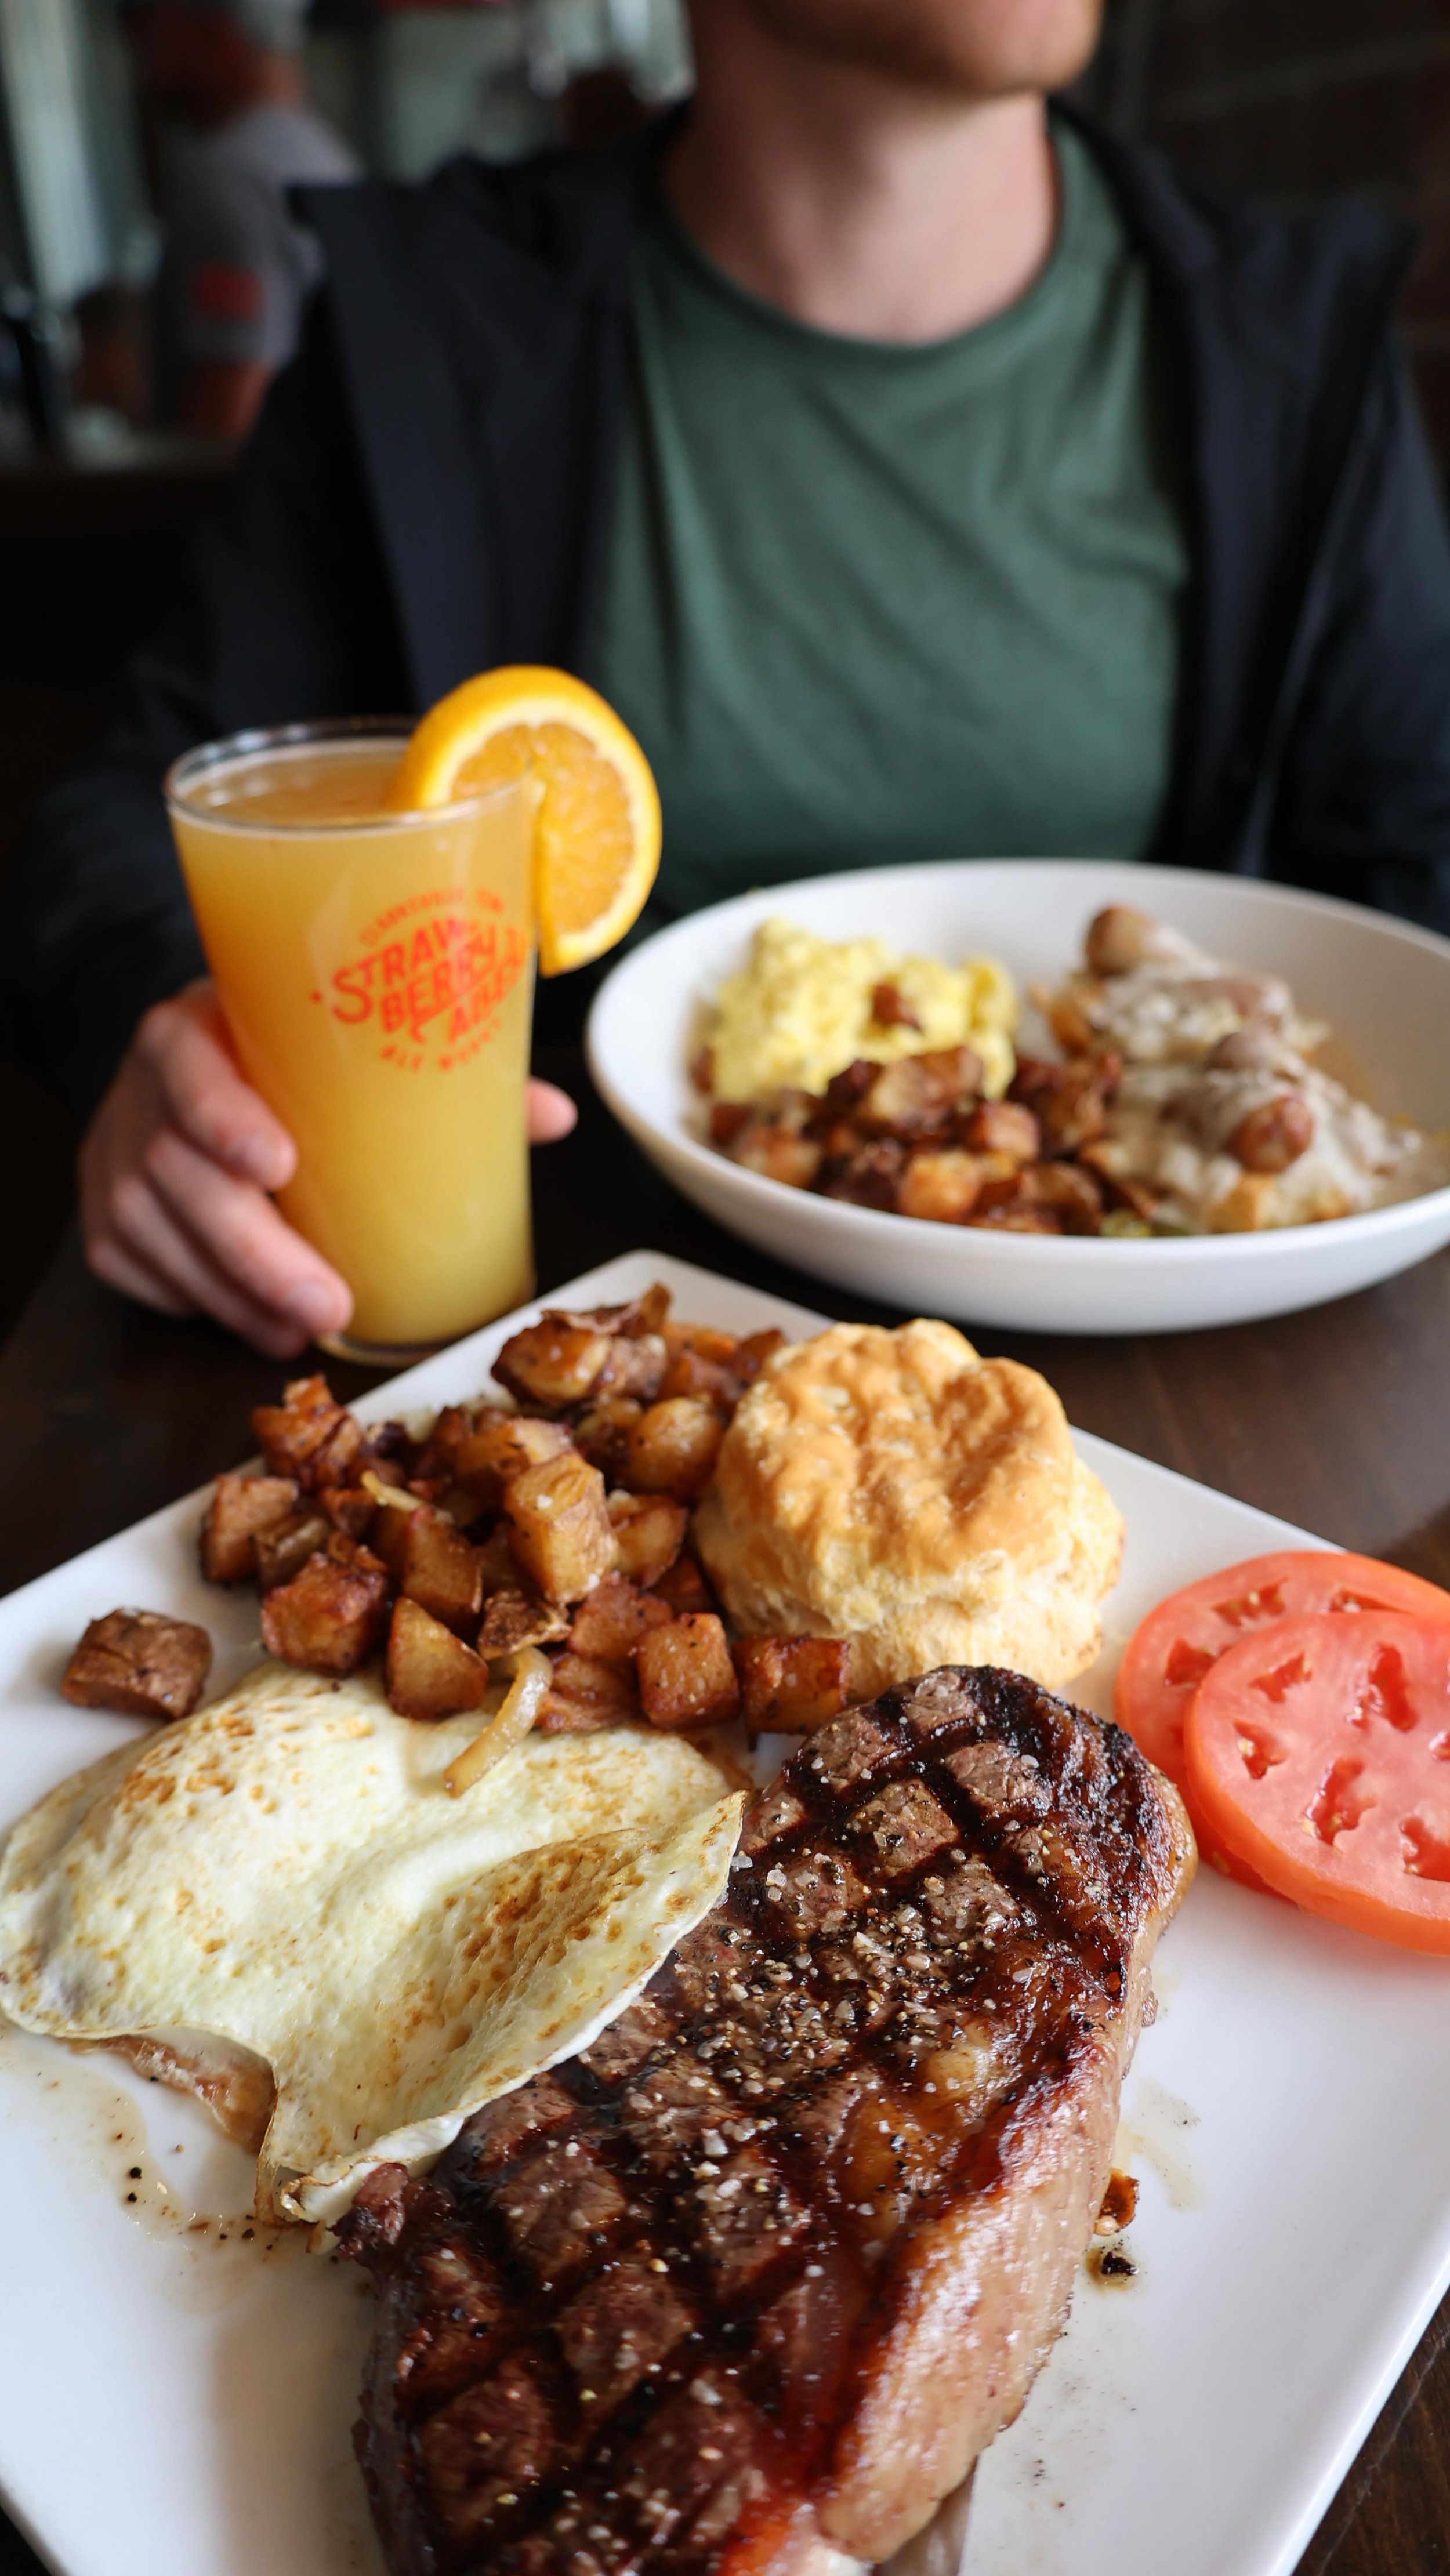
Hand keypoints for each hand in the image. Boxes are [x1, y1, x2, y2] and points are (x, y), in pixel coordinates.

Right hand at [80, 982, 576, 1358]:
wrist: (182, 1066)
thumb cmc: (285, 1061)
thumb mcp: (340, 1044)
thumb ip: (440, 1072)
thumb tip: (552, 1114)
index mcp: (196, 1028)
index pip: (187, 1064)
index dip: (223, 1115)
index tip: (280, 1165)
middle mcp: (140, 1090)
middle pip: (176, 1174)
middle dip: (255, 1254)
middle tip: (329, 1307)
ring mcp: (109, 1156)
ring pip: (153, 1236)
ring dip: (234, 1297)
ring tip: (307, 1329)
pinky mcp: (100, 1219)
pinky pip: (133, 1271)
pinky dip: (197, 1305)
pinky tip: (254, 1323)